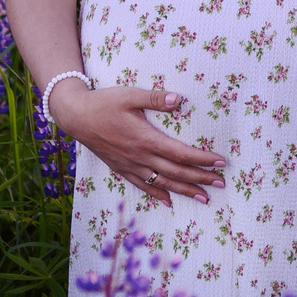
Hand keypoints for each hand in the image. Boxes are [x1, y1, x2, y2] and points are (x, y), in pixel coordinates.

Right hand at [53, 83, 226, 205]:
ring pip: (163, 183)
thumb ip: (155, 98)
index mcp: (145, 139)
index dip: (201, 160)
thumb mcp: (130, 95)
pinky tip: (170, 201)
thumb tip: (179, 99)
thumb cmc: (104, 103)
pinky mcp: (121, 168)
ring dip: (185, 191)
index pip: (180, 153)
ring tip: (204, 198)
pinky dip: (158, 194)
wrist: (76, 116)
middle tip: (221, 184)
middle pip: (176, 172)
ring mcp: (130, 165)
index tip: (219, 162)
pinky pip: (143, 186)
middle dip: (200, 179)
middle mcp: (140, 157)